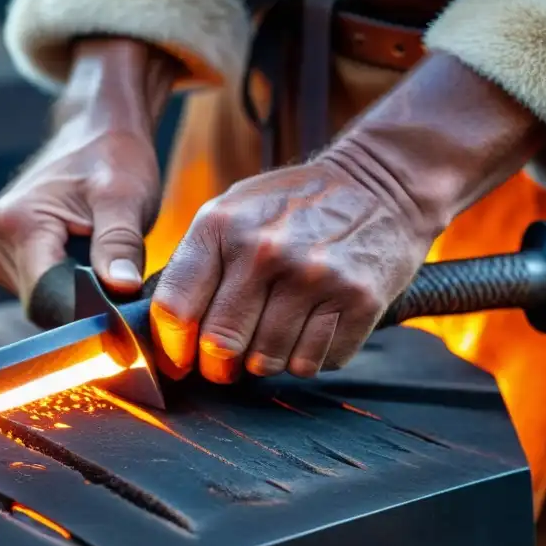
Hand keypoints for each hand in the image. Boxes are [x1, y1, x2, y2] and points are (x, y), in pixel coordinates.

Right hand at [0, 39, 177, 302]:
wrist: (96, 135)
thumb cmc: (114, 159)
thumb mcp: (126, 198)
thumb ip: (120, 244)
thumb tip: (121, 289)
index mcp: (18, 224)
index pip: (47, 298)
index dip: (87, 310)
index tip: (123, 307)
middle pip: (43, 306)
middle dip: (85, 303)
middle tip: (122, 278)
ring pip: (41, 304)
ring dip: (77, 296)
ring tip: (105, 263)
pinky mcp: (3, 258)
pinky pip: (38, 293)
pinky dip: (67, 288)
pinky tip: (88, 262)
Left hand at [149, 51, 545, 383]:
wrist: (382, 181)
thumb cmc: (295, 203)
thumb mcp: (232, 209)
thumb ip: (195, 262)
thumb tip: (163, 329)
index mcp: (222, 227)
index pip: (175, 309)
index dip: (172, 347)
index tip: (180, 358)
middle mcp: (265, 252)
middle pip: (220, 345)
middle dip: (218, 365)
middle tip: (226, 361)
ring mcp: (315, 278)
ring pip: (266, 362)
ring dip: (264, 361)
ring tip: (274, 335)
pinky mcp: (358, 301)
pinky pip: (313, 363)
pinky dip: (307, 358)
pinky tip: (311, 329)